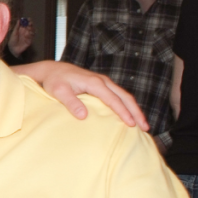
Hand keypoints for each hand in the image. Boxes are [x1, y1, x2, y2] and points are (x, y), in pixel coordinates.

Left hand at [8, 19, 34, 56]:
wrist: (13, 49)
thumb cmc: (12, 40)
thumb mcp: (14, 33)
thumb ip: (17, 27)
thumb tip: (19, 20)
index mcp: (22, 29)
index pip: (26, 23)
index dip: (28, 21)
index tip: (29, 18)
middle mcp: (26, 32)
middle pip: (30, 26)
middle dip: (31, 24)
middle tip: (30, 23)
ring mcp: (28, 36)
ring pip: (33, 31)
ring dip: (32, 29)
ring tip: (29, 28)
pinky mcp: (30, 40)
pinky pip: (32, 37)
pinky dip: (30, 35)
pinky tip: (27, 35)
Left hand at [21, 61, 148, 129]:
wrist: (52, 70)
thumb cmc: (55, 81)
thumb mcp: (59, 92)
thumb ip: (71, 102)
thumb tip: (83, 116)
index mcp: (94, 82)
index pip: (113, 99)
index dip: (123, 112)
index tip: (131, 124)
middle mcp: (102, 81)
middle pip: (125, 96)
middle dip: (136, 112)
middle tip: (145, 127)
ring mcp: (103, 82)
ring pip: (124, 96)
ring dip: (134, 109)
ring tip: (142, 125)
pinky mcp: (102, 85)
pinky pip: (118, 96)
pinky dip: (127, 106)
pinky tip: (129, 116)